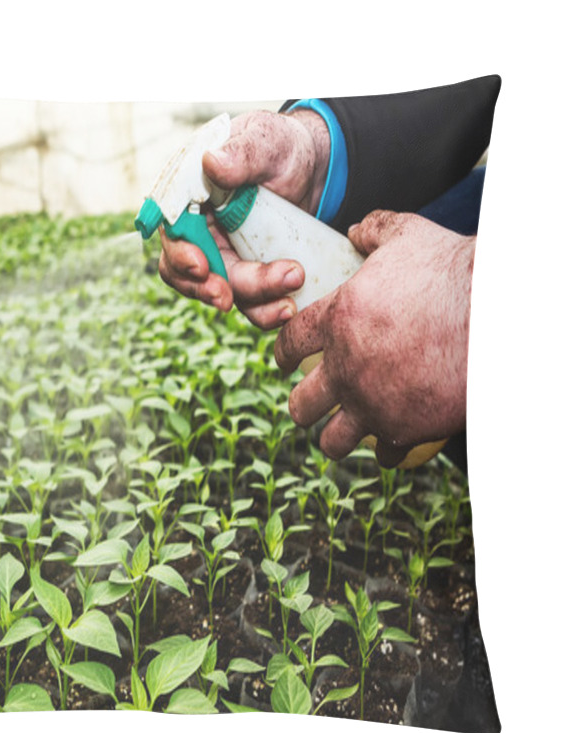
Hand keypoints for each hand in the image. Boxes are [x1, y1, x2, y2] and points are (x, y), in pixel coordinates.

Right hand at [158, 109, 330, 329]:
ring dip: (249, 302)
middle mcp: (197, 230)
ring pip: (219, 291)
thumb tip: (211, 162)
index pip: (171, 229)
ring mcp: (221, 255)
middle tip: (229, 299)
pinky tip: (290, 308)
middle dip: (209, 288)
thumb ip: (241, 152)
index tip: (201, 267)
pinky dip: (267, 310)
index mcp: (187, 194)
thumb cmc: (280, 148)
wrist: (312, 170)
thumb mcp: (264, 141)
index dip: (180, 253)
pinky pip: (249, 302)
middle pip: (188, 270)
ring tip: (284, 303)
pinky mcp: (246, 274)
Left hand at [274, 211, 474, 466]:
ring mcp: (371, 403)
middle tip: (310, 403)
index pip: (289, 343)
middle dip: (302, 405)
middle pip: (301, 404)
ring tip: (340, 434)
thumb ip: (376, 231)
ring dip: (334, 437)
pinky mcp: (404, 430)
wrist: (497, 314)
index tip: (284, 362)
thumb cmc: (452, 271)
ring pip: (332, 441)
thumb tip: (357, 230)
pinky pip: (384, 455)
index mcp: (336, 322)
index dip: (282, 354)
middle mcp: (344, 369)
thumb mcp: (409, 236)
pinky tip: (391, 445)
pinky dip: (386, 452)